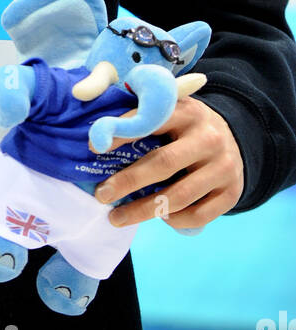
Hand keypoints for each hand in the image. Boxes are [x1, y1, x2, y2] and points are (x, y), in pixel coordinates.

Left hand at [92, 96, 243, 230]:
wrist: (236, 137)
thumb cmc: (188, 125)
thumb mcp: (171, 109)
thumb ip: (143, 113)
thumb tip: (98, 131)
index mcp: (188, 112)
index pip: (151, 122)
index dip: (121, 135)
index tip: (93, 149)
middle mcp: (208, 138)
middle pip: (163, 164)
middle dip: (128, 182)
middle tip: (102, 195)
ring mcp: (223, 167)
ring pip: (179, 197)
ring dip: (143, 211)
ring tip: (117, 217)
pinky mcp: (232, 192)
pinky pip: (198, 215)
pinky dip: (174, 220)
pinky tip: (159, 218)